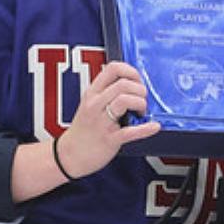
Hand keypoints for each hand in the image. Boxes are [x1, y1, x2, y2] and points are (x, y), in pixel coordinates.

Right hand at [54, 60, 160, 178]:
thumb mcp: (88, 104)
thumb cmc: (83, 131)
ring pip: (125, 100)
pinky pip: (131, 131)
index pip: (113, 68)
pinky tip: (153, 126)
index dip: (131, 71)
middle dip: (140, 90)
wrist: (70, 155)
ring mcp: (102, 122)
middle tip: (142, 99)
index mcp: (92, 93)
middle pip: (123, 84)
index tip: (137, 80)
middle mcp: (96, 104)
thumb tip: (131, 84)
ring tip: (141, 112)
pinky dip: (146, 128)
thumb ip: (106, 93)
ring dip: (141, 104)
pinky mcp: (110, 139)